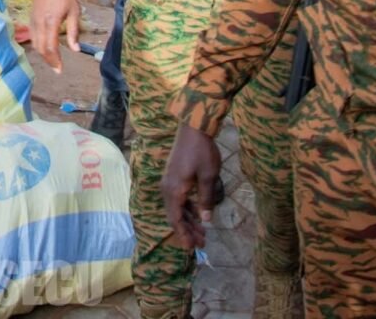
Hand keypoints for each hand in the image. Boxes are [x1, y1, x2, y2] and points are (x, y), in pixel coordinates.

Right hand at [30, 0, 80, 73]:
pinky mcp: (31, 18)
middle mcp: (39, 23)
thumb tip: (75, 49)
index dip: (55, 61)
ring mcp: (33, 21)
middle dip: (49, 60)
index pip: (51, 48)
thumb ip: (73, 32)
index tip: (60, 70)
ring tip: (52, 60)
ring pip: (35, 43)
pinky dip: (38, 45)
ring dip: (43, 54)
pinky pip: (32, 36)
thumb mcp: (74, 12)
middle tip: (57, 68)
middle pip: (41, 49)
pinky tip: (45, 47)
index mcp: (51, 22)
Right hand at [162, 125, 222, 250]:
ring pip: (177, 207)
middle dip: (188, 230)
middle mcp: (167, 188)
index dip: (183, 234)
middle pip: (175, 215)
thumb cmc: (202, 152)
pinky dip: (187, 208)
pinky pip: (178, 198)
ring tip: (202, 232)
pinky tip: (198, 213)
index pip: (175, 219)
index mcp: (174, 190)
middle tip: (202, 243)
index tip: (192, 247)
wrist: (193, 128)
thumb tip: (206, 221)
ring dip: (188, 220)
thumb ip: (206, 200)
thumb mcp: (208, 177)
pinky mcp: (173, 176)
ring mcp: (169, 181)